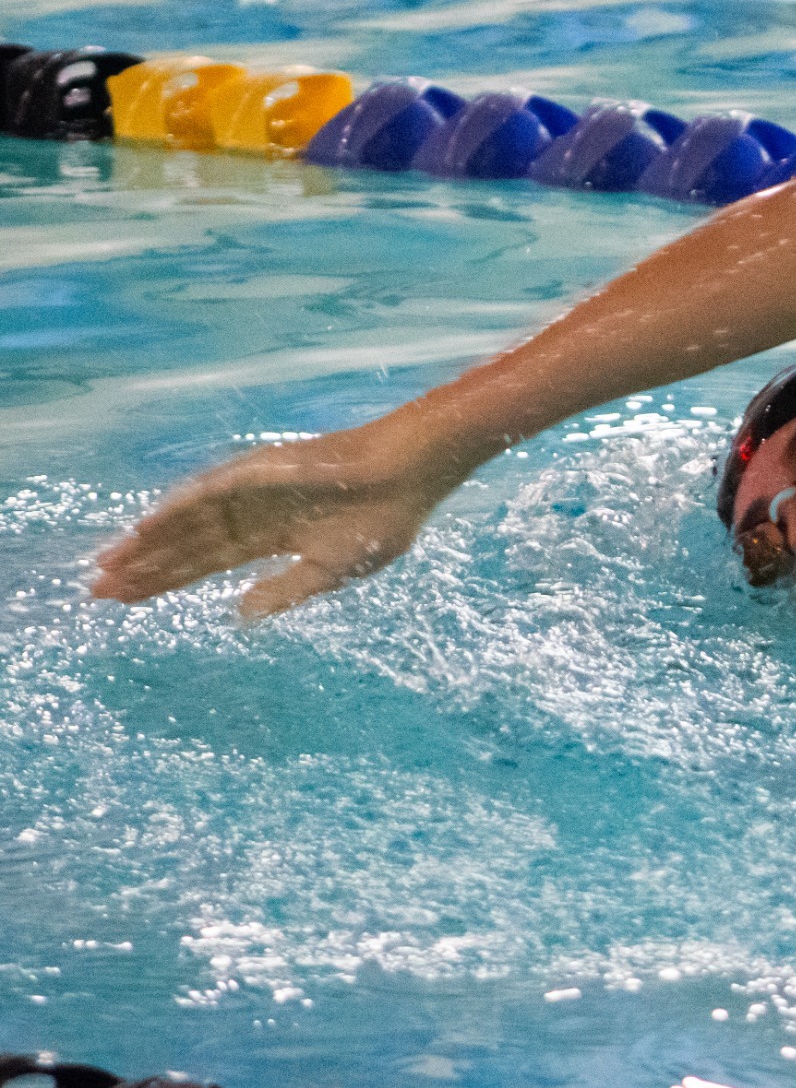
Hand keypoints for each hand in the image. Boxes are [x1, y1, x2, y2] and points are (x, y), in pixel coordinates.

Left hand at [91, 426, 457, 618]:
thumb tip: (237, 616)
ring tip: (106, 566)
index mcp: (272, 538)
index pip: (206, 563)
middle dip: (144, 567)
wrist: (407, 475)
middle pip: (186, 544)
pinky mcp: (258, 471)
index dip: (167, 581)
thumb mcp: (331, 571)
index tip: (127, 602)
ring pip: (186, 519)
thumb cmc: (383, 520)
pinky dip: (175, 509)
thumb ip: (283, 592)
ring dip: (148, 542)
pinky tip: (144, 527)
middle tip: (96, 592)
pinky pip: (207, 492)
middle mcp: (252, 513)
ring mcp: (252, 490)